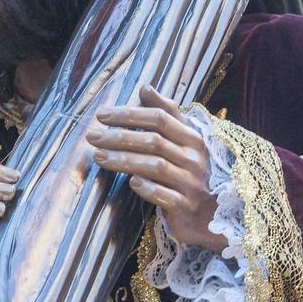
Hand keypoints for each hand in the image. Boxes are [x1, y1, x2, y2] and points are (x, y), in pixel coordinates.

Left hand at [86, 85, 227, 253]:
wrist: (210, 214)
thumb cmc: (190, 172)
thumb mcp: (182, 140)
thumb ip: (166, 114)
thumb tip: (145, 87)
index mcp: (192, 137)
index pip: (159, 117)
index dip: (129, 114)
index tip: (101, 115)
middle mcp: (194, 157)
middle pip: (153, 140)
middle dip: (119, 136)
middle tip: (92, 136)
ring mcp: (191, 182)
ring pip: (155, 166)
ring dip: (123, 160)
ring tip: (98, 156)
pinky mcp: (186, 206)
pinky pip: (165, 196)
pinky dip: (148, 188)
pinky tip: (131, 182)